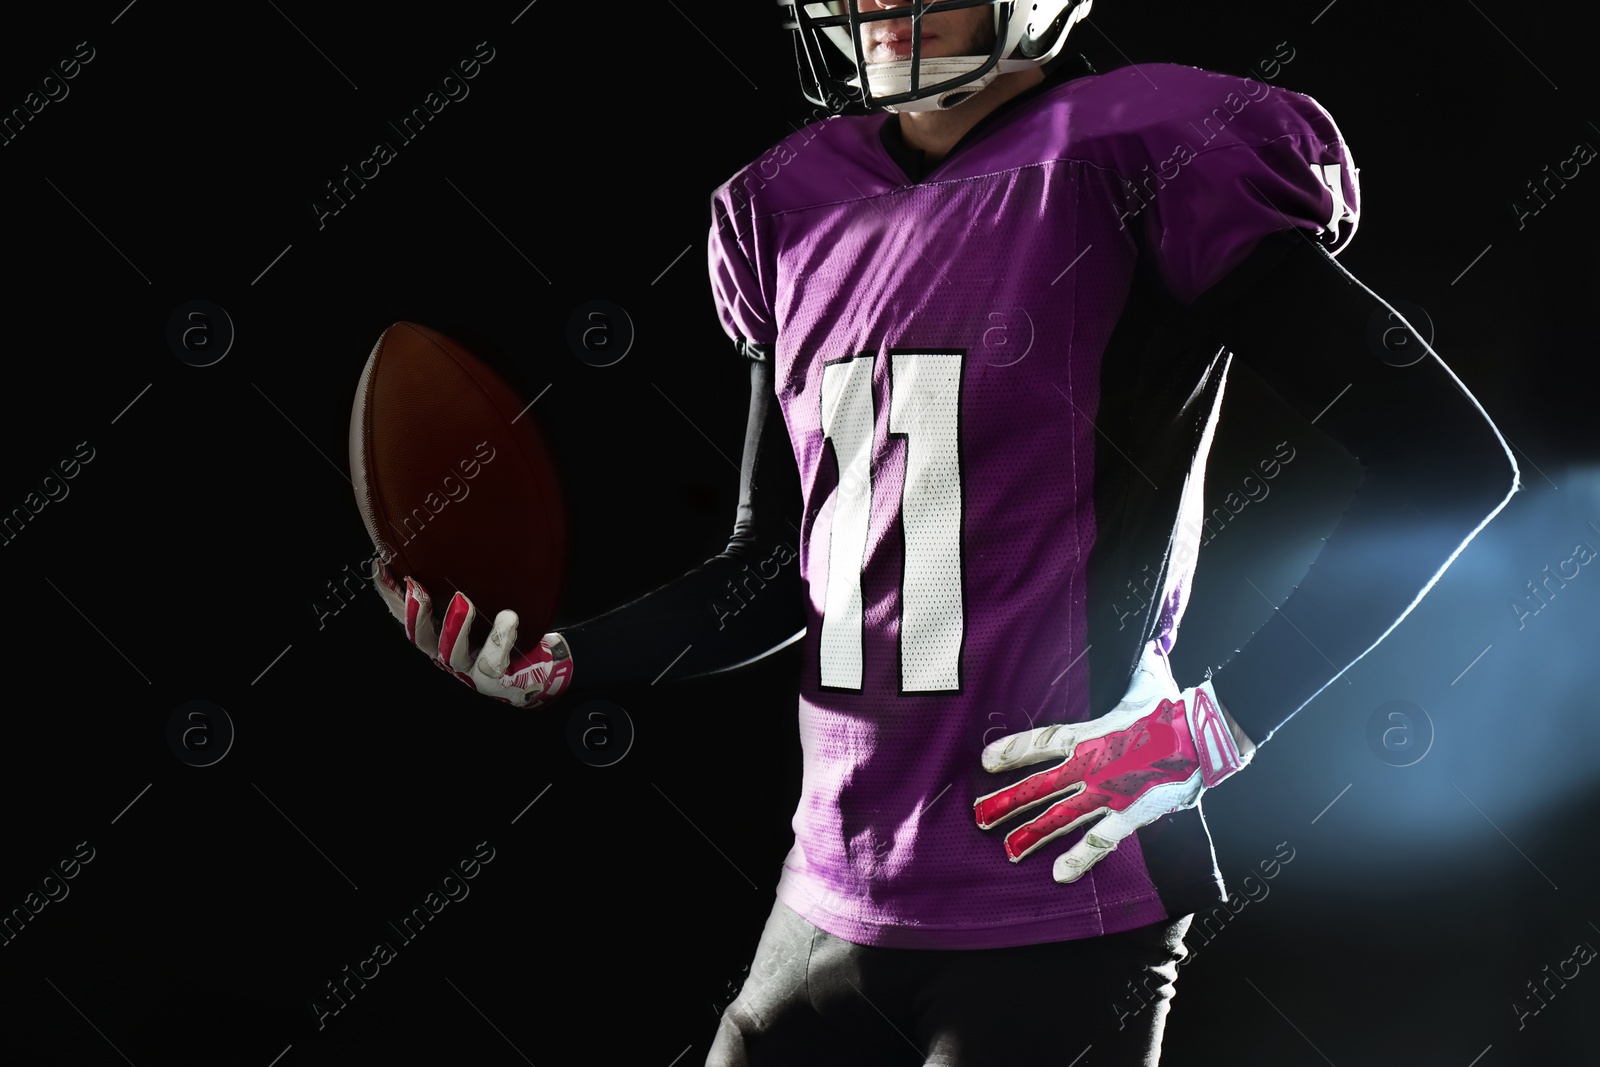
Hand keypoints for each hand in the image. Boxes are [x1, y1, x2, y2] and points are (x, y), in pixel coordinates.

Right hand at [371, 560, 572, 707]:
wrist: (526, 671)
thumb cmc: (492, 635)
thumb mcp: (471, 608)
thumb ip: (455, 588)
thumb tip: (437, 544)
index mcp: (433, 634)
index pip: (404, 614)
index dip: (389, 595)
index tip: (380, 566)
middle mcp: (443, 652)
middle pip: (419, 637)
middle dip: (415, 613)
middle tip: (416, 587)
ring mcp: (466, 667)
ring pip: (453, 651)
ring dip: (456, 626)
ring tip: (463, 601)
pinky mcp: (491, 675)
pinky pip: (494, 658)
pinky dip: (500, 637)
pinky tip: (508, 618)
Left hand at [973, 646, 1249, 882]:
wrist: (1209, 733)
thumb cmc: (1177, 705)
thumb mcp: (1150, 678)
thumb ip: (1140, 663)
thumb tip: (1147, 642)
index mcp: (1093, 734)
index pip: (1041, 742)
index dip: (1012, 751)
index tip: (985, 761)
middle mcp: (1094, 766)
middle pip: (1040, 786)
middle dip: (1007, 802)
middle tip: (978, 816)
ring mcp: (1110, 792)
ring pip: (1062, 818)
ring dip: (1033, 834)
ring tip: (1008, 850)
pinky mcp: (1133, 813)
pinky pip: (1101, 840)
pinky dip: (1079, 858)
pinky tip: (1058, 875)